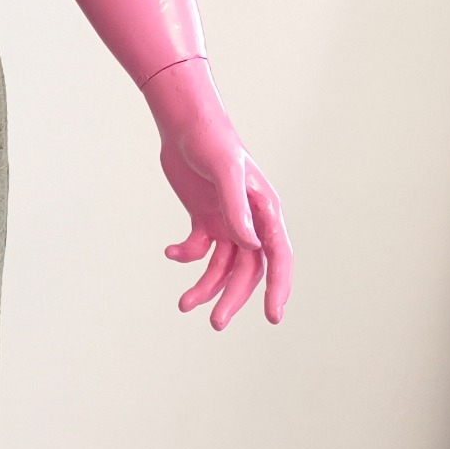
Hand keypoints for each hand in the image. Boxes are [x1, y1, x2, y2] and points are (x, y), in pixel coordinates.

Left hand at [143, 58, 291, 329]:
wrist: (184, 124)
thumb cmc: (211, 140)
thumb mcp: (225, 172)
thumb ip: (237, 208)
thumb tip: (249, 245)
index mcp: (265, 212)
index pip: (278, 258)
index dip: (278, 288)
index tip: (273, 317)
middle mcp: (250, 221)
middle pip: (247, 270)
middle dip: (232, 298)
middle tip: (215, 323)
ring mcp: (227, 221)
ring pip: (222, 266)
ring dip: (205, 287)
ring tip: (184, 305)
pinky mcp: (204, 219)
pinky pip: (199, 249)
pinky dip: (185, 256)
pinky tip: (171, 251)